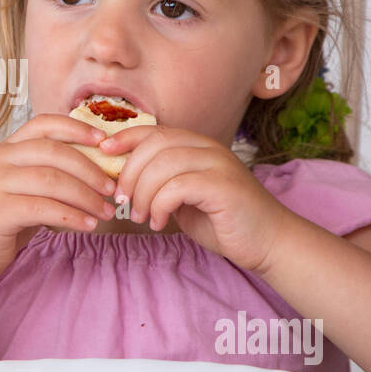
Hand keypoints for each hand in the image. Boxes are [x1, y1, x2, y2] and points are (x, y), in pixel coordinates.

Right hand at [0, 114, 117, 283]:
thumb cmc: (1, 221)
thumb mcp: (23, 189)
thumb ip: (50, 174)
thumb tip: (99, 171)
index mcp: (6, 148)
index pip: (44, 124)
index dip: (76, 128)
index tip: (105, 141)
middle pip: (54, 152)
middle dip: (90, 169)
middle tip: (112, 188)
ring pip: (52, 180)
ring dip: (86, 196)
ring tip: (105, 212)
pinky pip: (43, 208)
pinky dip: (71, 216)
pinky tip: (88, 225)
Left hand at [100, 125, 294, 274]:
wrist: (268, 241)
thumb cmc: (223, 221)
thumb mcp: (184, 197)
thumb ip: (161, 182)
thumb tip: (123, 179)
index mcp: (197, 146)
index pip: (154, 130)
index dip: (124, 137)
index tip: (102, 152)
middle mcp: (208, 148)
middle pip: (154, 144)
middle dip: (129, 172)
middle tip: (123, 200)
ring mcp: (218, 164)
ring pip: (162, 165)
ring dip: (143, 193)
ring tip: (142, 216)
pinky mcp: (223, 185)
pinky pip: (177, 186)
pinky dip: (160, 205)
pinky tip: (160, 223)